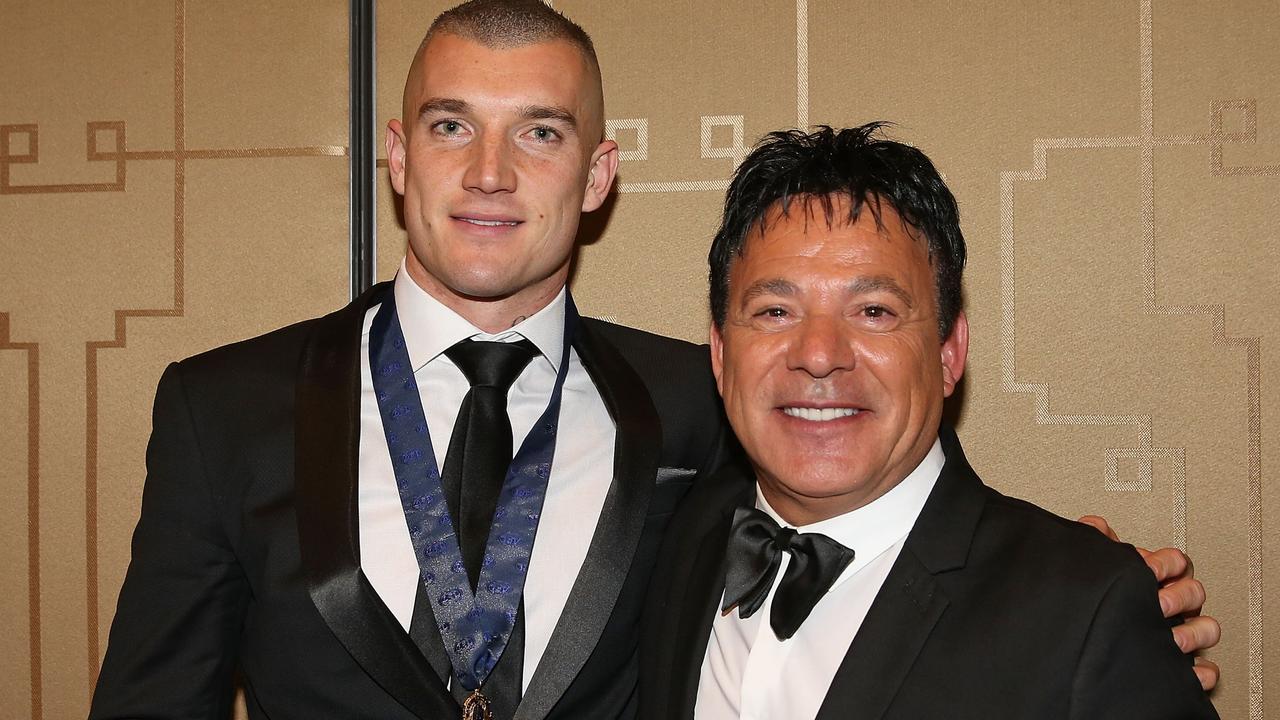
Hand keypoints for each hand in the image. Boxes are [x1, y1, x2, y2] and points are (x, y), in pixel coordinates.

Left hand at [1078, 515, 1220, 690]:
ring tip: (1172, 640)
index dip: (1166, 563)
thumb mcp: (1095, 572)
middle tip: (1158, 604)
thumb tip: (1094, 526)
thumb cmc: (1098, 603)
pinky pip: (1206, 671)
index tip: (1148, 569)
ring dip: (1194, 633)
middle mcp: (1173, 605)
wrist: (1082, 646)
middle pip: (1194, 592)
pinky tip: (1189, 672)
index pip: (1176, 562)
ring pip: (1208, 629)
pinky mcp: (1182, 668)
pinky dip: (1202, 673)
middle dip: (1179, 596)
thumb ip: (1096, 546)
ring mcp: (1180, 635)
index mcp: (1156, 580)